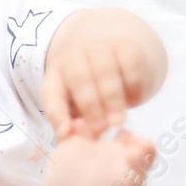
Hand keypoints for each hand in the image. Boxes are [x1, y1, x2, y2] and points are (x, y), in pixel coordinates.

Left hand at [41, 8, 167, 138]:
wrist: (118, 59)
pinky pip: (130, 64)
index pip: (51, 93)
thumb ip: (73, 124)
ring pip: (105, 71)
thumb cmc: (92, 93)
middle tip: (101, 128)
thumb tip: (69, 138)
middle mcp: (75, 57)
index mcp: (56, 75)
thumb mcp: (77, 108)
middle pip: (79, 80)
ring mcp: (101, 48)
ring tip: (118, 121)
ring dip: (112, 99)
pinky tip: (134, 101)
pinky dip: (133, 86)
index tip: (66, 133)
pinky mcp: (127, 46)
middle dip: (90, 107)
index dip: (57, 113)